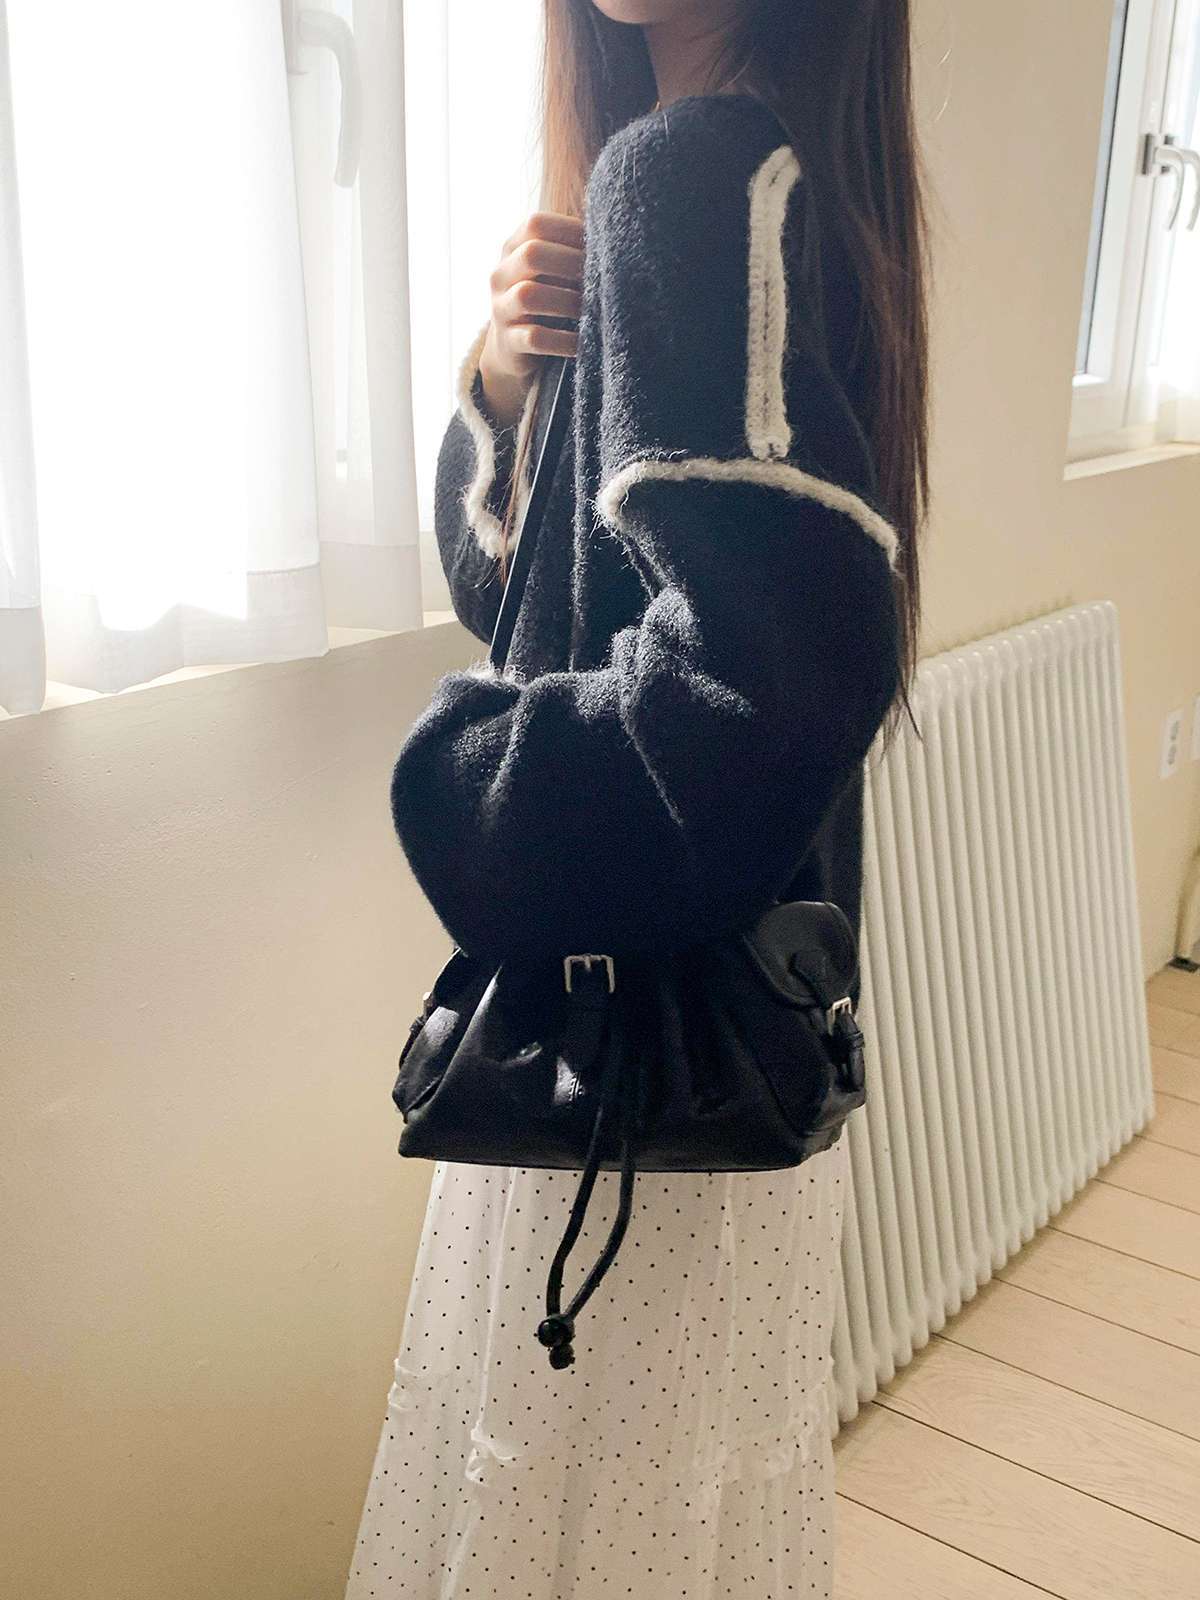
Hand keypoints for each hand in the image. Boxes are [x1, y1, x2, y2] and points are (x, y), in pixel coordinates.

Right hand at [478, 211, 582, 429]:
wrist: (513, 348)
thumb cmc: (545, 299)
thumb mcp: (552, 271)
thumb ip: (572, 252)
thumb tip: (617, 239)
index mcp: (513, 248)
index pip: (536, 224)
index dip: (570, 231)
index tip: (600, 245)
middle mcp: (501, 275)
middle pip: (531, 254)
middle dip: (571, 263)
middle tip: (600, 277)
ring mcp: (501, 308)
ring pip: (529, 296)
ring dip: (567, 302)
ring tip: (593, 310)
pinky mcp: (508, 342)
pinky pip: (535, 338)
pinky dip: (563, 340)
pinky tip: (583, 343)